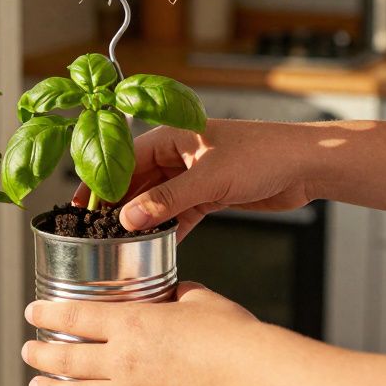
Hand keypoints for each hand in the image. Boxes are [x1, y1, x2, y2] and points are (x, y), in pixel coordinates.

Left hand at [22, 282, 258, 385]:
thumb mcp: (198, 298)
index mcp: (130, 323)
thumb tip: (176, 292)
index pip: (73, 316)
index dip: (47, 314)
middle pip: (65, 358)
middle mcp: (122, 360)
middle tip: (29, 352)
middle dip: (40, 355)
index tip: (32, 312)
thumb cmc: (230, 333)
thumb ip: (178, 294)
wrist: (250, 374)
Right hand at [72, 119, 315, 238]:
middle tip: (95, 234)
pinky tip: (153, 249)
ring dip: (141, 222)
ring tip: (120, 245)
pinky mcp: (207, 194)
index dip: (98, 184)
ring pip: (154, 201)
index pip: (121, 159)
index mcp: (169, 136)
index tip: (79, 210)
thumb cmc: (262, 154)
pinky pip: (177, 214)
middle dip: (116, 207)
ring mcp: (191, 175)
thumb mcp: (209, 178)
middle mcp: (175, 154)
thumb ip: (166, 201)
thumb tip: (127, 220)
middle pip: (134, 183)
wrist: (305, 164)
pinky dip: (166, 230)